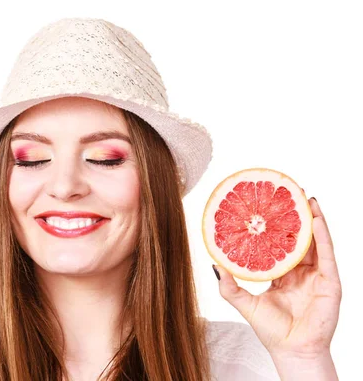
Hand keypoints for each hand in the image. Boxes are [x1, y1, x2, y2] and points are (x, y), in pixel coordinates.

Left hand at [214, 197, 341, 358]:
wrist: (292, 351)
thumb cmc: (271, 330)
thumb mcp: (244, 303)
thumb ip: (229, 285)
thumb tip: (214, 265)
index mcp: (282, 275)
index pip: (279, 245)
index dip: (275, 227)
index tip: (268, 207)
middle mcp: (300, 273)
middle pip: (299, 239)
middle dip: (295, 217)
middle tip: (289, 193)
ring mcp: (317, 276)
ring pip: (315, 243)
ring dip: (312, 220)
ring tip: (306, 199)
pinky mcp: (330, 283)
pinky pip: (327, 255)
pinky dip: (322, 236)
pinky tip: (316, 220)